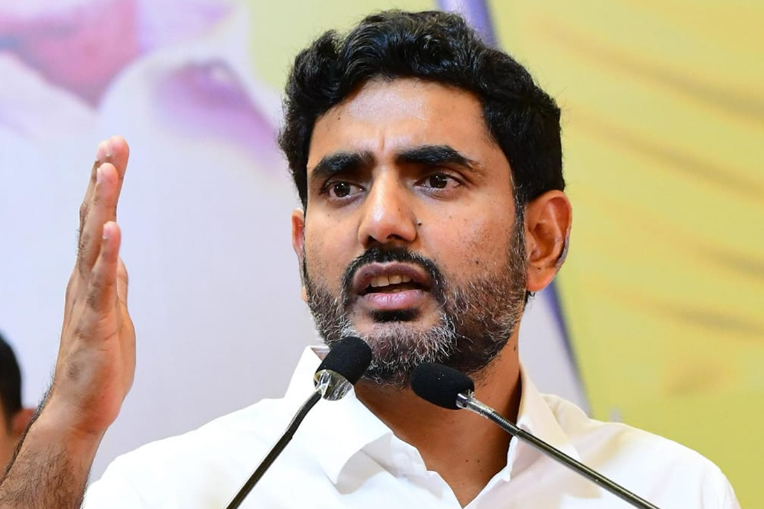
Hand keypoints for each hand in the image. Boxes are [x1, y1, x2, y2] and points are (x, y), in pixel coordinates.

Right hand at [47, 136, 134, 436]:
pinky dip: (108, 256)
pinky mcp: (96, 322)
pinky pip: (102, 284)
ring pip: (94, 244)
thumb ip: (113, 281)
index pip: (97, 220)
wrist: (83, 408)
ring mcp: (88, 299)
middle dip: (104, 181)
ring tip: (107, 170)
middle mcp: (84, 280)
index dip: (105, 185)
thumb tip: (118, 256)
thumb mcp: (113, 311)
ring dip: (102, 205)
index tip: (113, 149)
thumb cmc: (99, 361)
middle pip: (93, 220)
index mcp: (91, 276)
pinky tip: (113, 230)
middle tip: (113, 142)